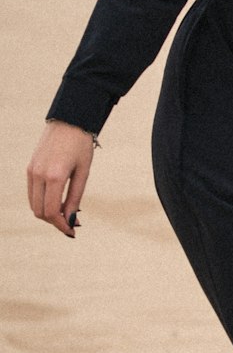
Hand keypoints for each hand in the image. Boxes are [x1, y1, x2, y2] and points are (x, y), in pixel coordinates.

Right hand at [26, 121, 96, 237]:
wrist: (69, 120)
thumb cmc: (81, 146)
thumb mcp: (83, 173)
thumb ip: (76, 197)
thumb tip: (72, 219)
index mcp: (55, 176)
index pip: (51, 212)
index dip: (61, 225)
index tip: (72, 231)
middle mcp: (38, 175)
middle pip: (40, 211)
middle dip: (55, 221)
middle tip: (72, 223)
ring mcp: (31, 171)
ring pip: (34, 204)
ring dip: (48, 213)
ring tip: (66, 213)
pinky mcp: (29, 168)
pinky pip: (32, 193)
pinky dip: (42, 202)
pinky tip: (58, 202)